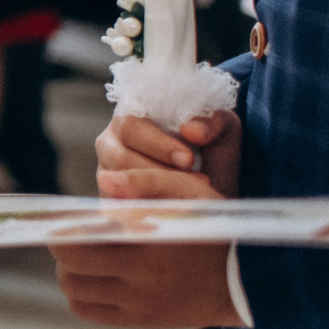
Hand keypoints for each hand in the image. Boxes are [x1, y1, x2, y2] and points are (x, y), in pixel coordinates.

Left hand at [55, 169, 242, 327]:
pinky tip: (95, 275)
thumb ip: (145, 181)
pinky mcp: (141, 320)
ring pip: (73, 290)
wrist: (250, 279)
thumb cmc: (216, 226)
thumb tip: (103, 179)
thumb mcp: (192, 192)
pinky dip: (80, 293)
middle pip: (69, 268)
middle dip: (64, 247)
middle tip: (74, 233)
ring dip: (69, 270)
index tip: (64, 217)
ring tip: (86, 252)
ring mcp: (141, 304)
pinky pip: (87, 310)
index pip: (77, 243)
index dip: (61, 228)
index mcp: (150, 245)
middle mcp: (143, 280)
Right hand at [97, 108, 241, 198]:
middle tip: (198, 181)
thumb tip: (191, 131)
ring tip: (191, 195)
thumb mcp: (222, 129)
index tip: (188, 159)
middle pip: (120, 159)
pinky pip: (120, 208)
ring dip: (157, 192)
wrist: (215, 185)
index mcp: (130, 118)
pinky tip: (173, 209)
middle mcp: (111, 144)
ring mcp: (107, 173)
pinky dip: (148, 210)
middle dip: (159, 172)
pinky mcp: (110, 200)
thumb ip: (212, 122)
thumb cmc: (212, 151)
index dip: (157, 143)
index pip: (129, 126)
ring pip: (119, 186)